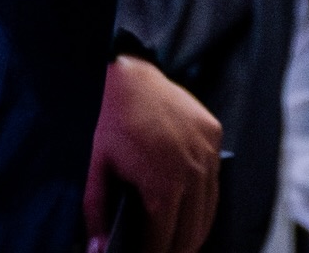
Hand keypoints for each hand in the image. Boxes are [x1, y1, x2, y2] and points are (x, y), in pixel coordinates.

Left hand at [84, 57, 221, 252]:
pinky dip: (204, 195)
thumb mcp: (94, 168)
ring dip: (194, 229)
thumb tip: (97, 251)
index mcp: (164, 184)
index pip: (165, 242)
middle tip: (161, 250)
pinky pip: (214, 178)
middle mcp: (193, 171)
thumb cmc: (110, 120)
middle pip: (191, 233)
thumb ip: (96, 214)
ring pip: (209, 209)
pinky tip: (188, 202)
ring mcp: (207, 151)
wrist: (129, 73)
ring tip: (177, 239)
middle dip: (176, 249)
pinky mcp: (214, 134)